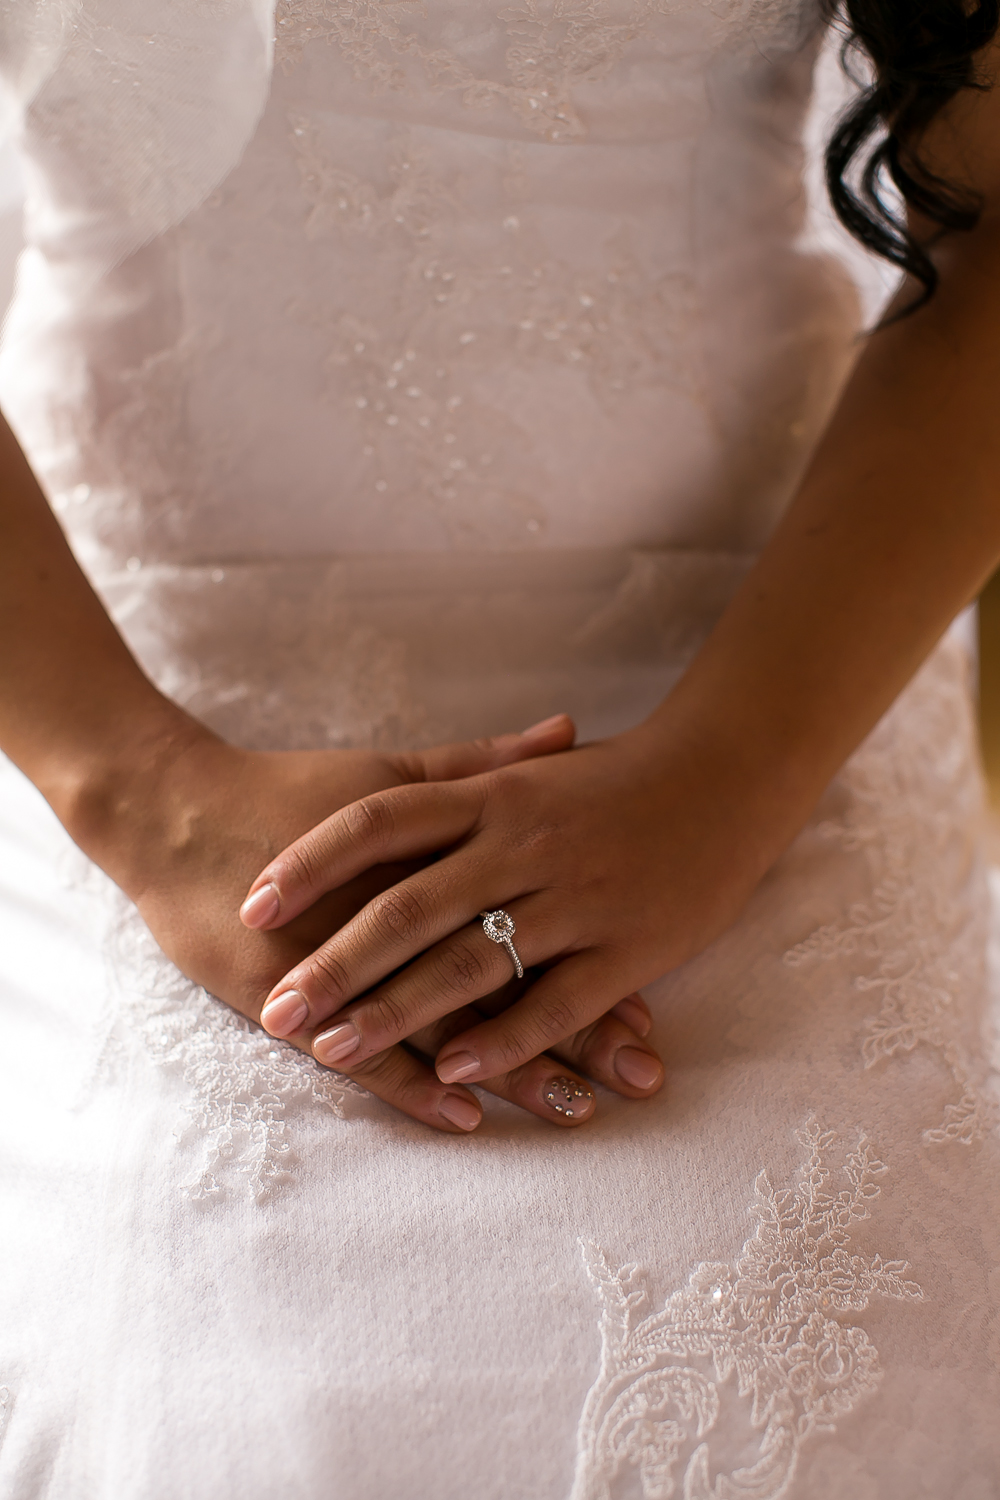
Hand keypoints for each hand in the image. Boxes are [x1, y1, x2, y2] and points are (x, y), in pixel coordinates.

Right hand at [81, 712, 661, 1130]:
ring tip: (579, 1110)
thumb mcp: (394, 776)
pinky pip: (364, 1051)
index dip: (592, 960)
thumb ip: (483, 765)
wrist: (176, 810)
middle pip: (507, 974)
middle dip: (578, 1028)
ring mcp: (348, 955)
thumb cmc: (290, 788)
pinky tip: (467, 1119)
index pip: (531, 915)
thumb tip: (569, 731)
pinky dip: (417, 1086)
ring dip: (515, 1070)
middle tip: (642, 1076)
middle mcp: (404, 907)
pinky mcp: (295, 993)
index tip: (653, 1005)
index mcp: (439, 853)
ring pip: (448, 1021)